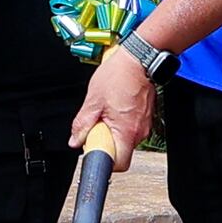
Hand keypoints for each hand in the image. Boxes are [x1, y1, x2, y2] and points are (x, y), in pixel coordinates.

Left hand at [74, 44, 155, 159]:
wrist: (139, 59)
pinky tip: (116, 106)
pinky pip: (131, 128)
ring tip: (107, 110)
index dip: (103, 159)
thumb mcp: (93, 100)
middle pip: (120, 151)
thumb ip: (82, 123)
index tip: (93, 147)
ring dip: (113, 130)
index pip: (118, 163)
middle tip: (98, 123)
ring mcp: (145, 125)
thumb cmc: (119, 75)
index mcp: (126, 131)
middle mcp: (139, 132)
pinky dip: (121, 122)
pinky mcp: (146, 117)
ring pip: (125, 139)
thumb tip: (75, 139)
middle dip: (106, 141)